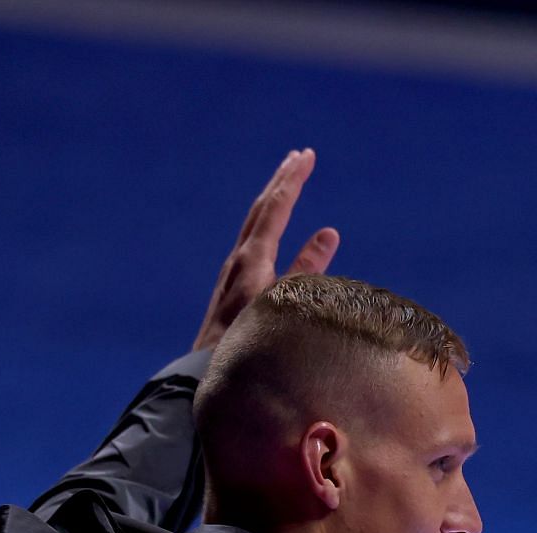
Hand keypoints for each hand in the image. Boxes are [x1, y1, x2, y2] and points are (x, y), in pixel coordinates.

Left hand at [192, 148, 340, 351]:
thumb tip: (329, 233)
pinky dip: (267, 225)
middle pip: (262, 208)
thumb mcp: (285, 304)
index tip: (307, 155)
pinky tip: (270, 233)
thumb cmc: (252, 344)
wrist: (207, 373)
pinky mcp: (233, 286)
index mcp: (251, 259)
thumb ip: (307, 268)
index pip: (275, 208)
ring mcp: (233, 271)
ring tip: (286, 184)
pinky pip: (254, 242)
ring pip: (255, 224)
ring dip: (273, 201)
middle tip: (299, 157)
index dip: (293, 180)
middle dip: (282, 181)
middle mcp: (238, 259)